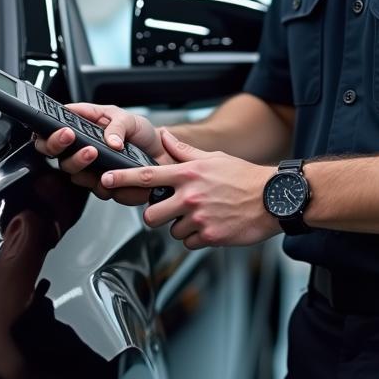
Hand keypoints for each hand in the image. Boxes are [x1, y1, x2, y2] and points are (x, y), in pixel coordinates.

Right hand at [34, 102, 167, 204]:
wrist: (163, 155)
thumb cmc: (141, 133)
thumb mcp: (130, 119)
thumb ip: (117, 125)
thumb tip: (110, 141)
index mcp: (84, 128)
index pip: (54, 129)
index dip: (49, 131)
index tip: (59, 128)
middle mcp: (83, 150)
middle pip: (56, 154)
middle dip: (59, 146)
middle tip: (70, 136)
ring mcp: (92, 170)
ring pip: (75, 174)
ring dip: (81, 164)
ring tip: (94, 152)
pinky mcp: (106, 186)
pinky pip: (100, 190)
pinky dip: (108, 183)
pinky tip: (117, 176)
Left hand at [102, 130, 280, 249]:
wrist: (273, 198)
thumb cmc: (244, 177)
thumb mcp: (212, 158)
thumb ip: (184, 151)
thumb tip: (164, 136)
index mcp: (188, 174)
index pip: (147, 176)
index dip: (122, 179)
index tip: (105, 179)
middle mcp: (190, 196)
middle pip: (151, 215)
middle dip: (156, 216)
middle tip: (170, 211)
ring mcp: (199, 217)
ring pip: (173, 231)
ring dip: (182, 227)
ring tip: (203, 215)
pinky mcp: (210, 236)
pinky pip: (190, 242)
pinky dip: (198, 237)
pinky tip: (212, 225)